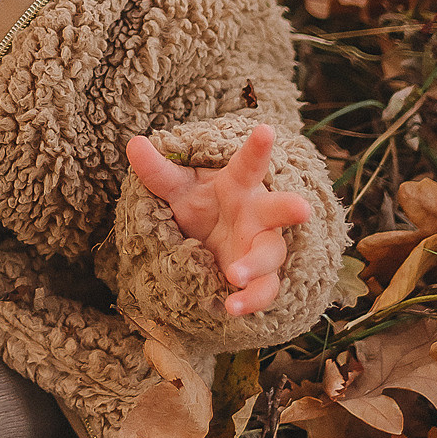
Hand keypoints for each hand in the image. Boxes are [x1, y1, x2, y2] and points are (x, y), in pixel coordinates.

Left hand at [126, 123, 310, 317]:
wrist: (211, 243)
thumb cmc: (202, 207)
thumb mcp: (178, 189)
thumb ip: (158, 171)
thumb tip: (134, 143)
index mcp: (239, 186)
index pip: (248, 164)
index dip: (257, 147)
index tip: (266, 129)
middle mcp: (257, 214)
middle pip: (278, 209)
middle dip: (290, 208)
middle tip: (302, 209)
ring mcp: (261, 246)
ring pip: (271, 255)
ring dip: (257, 266)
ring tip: (235, 276)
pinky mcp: (260, 278)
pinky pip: (263, 291)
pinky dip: (250, 301)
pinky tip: (232, 308)